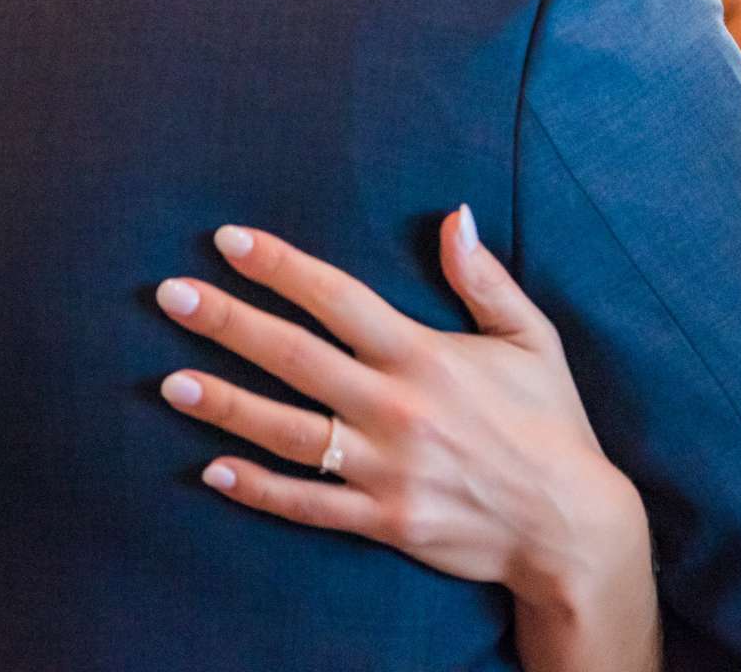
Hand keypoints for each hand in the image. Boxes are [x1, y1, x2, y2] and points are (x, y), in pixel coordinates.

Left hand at [155, 209, 658, 669]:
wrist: (571, 525)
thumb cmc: (551, 423)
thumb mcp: (531, 338)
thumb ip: (485, 277)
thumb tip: (455, 215)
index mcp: (425, 356)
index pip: (338, 298)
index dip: (280, 267)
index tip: (229, 241)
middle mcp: (396, 409)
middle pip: (295, 358)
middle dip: (227, 322)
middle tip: (171, 295)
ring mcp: (385, 469)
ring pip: (287, 433)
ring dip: (225, 405)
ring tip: (169, 381)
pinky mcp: (383, 521)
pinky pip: (307, 504)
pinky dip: (257, 489)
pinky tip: (212, 469)